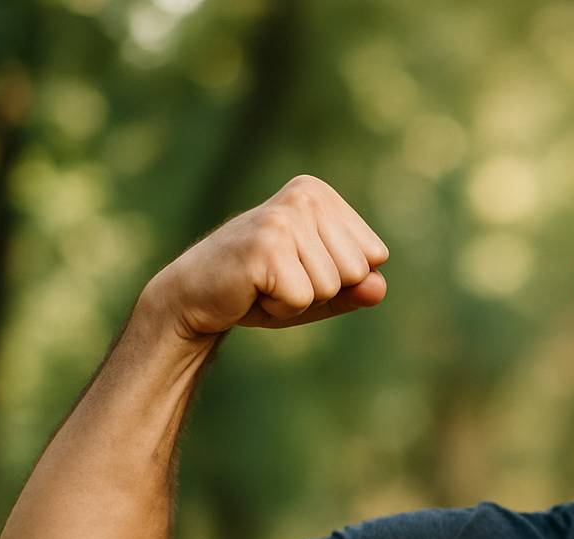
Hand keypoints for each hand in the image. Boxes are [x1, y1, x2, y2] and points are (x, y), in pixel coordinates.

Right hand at [144, 174, 389, 341]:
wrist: (194, 296)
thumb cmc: (262, 290)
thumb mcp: (320, 289)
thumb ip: (356, 288)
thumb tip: (379, 288)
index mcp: (321, 195)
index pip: (375, 256)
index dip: (341, 278)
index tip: (299, 268)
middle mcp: (306, 196)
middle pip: (357, 271)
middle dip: (322, 290)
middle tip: (279, 278)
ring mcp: (284, 217)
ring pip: (332, 287)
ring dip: (298, 300)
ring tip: (265, 282)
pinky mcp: (265, 246)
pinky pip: (302, 299)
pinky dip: (280, 309)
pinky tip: (253, 290)